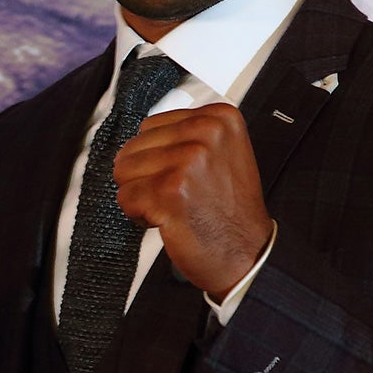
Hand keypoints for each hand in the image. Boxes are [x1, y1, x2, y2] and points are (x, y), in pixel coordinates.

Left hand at [112, 102, 270, 298]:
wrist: (248, 254)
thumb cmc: (230, 211)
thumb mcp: (221, 154)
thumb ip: (185, 136)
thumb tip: (139, 137)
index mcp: (218, 118)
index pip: (151, 126)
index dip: (157, 157)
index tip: (182, 176)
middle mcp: (205, 133)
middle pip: (133, 146)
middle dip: (145, 176)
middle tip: (177, 195)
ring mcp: (187, 161)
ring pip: (124, 171)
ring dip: (141, 195)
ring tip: (173, 206)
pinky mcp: (169, 190)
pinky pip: (125, 197)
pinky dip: (139, 215)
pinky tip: (167, 219)